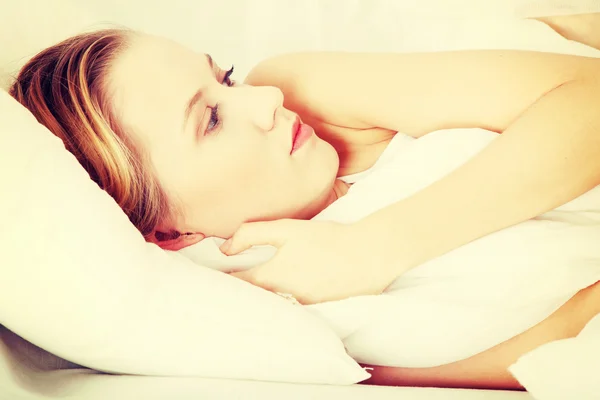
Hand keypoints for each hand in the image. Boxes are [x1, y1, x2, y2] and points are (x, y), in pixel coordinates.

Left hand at [220, 219, 396, 304]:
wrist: (368, 255)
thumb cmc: (327, 240)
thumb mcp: (286, 229)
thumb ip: (251, 234)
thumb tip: (225, 248)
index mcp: (269, 278)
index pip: (232, 286)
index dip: (216, 283)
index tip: (204, 281)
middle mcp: (280, 299)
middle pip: (247, 303)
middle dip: (233, 297)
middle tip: (218, 291)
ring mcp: (297, 310)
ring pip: (266, 309)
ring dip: (254, 303)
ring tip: (244, 295)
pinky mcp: (314, 313)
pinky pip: (287, 313)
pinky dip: (276, 307)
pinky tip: (276, 297)